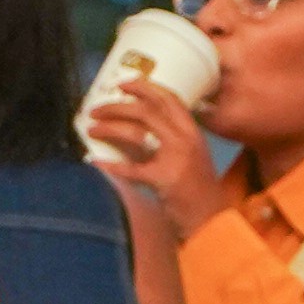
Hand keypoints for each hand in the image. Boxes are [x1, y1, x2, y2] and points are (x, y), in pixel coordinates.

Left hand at [83, 79, 223, 235]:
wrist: (211, 220)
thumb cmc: (197, 190)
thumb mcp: (191, 156)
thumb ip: (171, 139)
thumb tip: (133, 126)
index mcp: (192, 131)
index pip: (169, 98)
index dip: (145, 87)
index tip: (123, 83)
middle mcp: (186, 139)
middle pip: (147, 110)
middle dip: (117, 106)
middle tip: (97, 108)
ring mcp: (176, 159)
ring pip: (136, 132)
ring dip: (109, 127)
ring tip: (92, 128)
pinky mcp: (164, 180)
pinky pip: (131, 169)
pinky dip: (111, 165)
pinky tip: (96, 160)